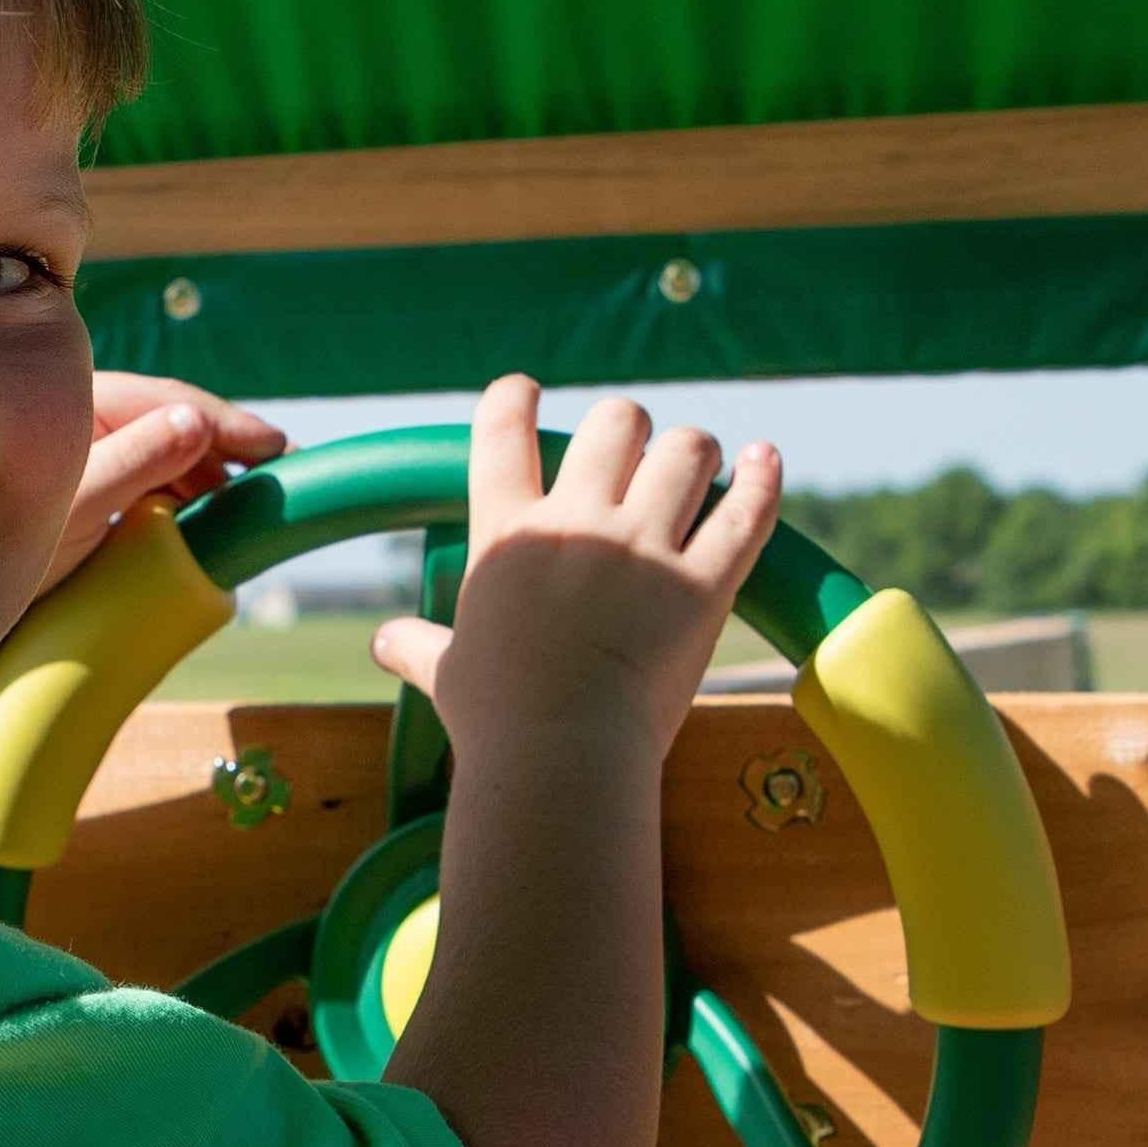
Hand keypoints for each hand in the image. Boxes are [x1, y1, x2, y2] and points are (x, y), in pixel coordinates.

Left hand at [35, 373, 286, 595]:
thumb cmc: (1, 541)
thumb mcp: (75, 501)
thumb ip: (131, 459)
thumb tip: (196, 423)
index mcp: (82, 407)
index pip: (169, 403)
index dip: (227, 423)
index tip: (274, 448)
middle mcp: (90, 426)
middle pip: (176, 428)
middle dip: (227, 454)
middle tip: (280, 485)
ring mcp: (93, 461)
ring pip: (170, 461)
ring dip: (211, 482)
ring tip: (250, 511)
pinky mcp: (95, 499)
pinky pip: (154, 491)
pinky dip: (188, 506)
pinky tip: (210, 526)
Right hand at [370, 374, 781, 763]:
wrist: (560, 755)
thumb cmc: (496, 719)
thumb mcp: (447, 672)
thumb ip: (419, 646)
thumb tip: (384, 644)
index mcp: (507, 531)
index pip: (502, 427)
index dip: (514, 396)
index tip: (524, 391)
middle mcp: (578, 521)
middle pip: (614, 423)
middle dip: (627, 428)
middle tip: (633, 451)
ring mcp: (645, 548)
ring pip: (686, 451)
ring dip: (692, 451)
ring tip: (695, 464)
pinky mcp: (704, 584)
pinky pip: (747, 512)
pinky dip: (763, 478)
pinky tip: (764, 458)